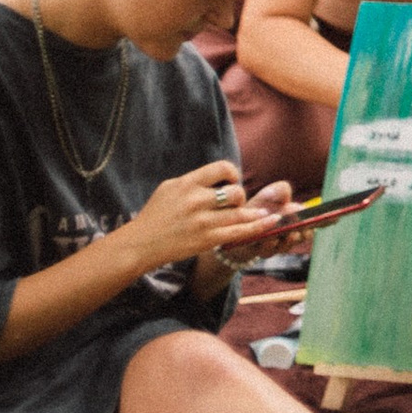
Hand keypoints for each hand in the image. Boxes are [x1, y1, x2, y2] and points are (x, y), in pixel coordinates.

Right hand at [131, 160, 286, 272]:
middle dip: (241, 197)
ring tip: (267, 213)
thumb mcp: (170, 188)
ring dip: (255, 213)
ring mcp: (202, 221)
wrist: (140, 244)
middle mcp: (196, 200)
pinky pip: (238, 232)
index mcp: (187, 183)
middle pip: (235, 192)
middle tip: (237, 204)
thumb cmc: (155, 215)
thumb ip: (194, 181)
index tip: (232, 181)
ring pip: (240, 213)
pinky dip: (258, 227)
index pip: (223, 168)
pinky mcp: (206, 240)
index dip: (233, 173)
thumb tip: (219, 176)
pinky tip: (271, 222)